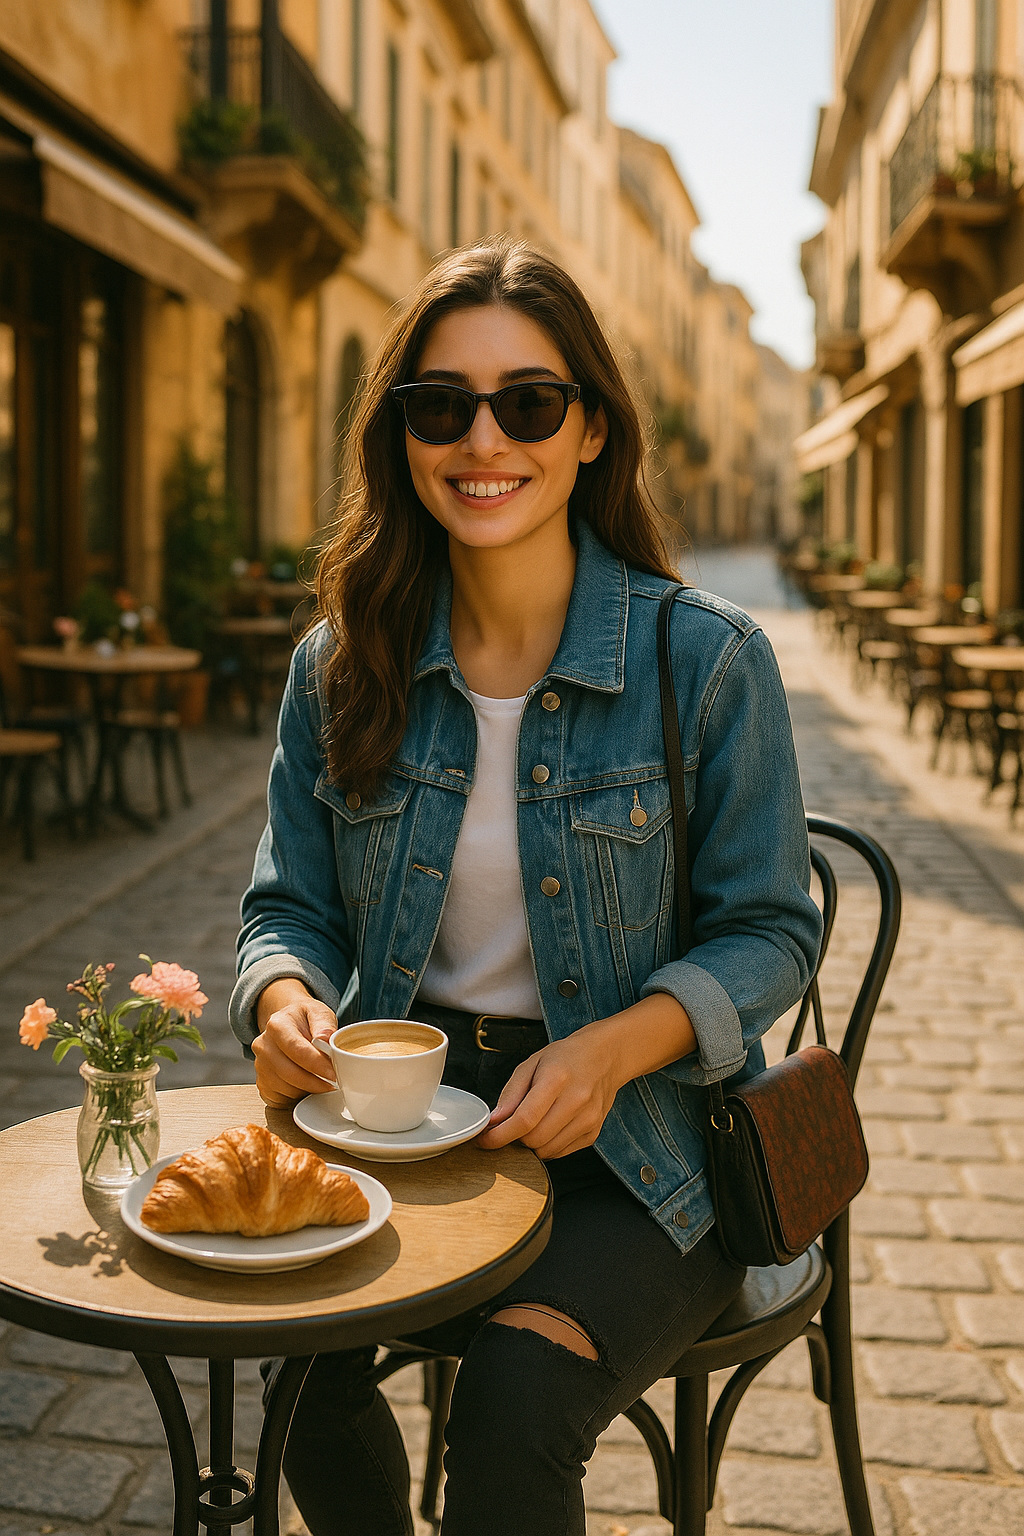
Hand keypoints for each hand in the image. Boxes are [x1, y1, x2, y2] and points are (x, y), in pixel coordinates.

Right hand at [252, 979, 337, 1107]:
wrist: (289, 1024)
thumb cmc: (305, 1020)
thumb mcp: (318, 1013)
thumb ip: (324, 1024)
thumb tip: (325, 1037)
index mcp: (277, 1025)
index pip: (297, 1050)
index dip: (317, 1064)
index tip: (333, 1073)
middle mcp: (263, 1046)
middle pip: (290, 1073)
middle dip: (316, 1083)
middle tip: (334, 1084)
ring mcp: (260, 1066)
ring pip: (286, 1088)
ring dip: (308, 1090)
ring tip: (323, 1082)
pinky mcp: (262, 1083)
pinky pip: (281, 1098)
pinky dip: (298, 1096)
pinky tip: (308, 1085)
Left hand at [477, 1031, 622, 1159]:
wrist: (605, 1057)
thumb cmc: (565, 1058)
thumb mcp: (531, 1064)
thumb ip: (510, 1094)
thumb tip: (493, 1121)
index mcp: (557, 1078)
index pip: (525, 1119)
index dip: (500, 1135)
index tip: (485, 1139)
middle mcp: (577, 1101)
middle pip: (534, 1139)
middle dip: (515, 1138)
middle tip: (510, 1126)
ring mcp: (588, 1119)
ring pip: (546, 1151)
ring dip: (531, 1144)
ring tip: (532, 1123)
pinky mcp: (593, 1133)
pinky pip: (560, 1153)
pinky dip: (547, 1145)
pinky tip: (549, 1126)